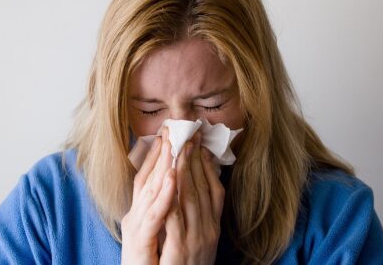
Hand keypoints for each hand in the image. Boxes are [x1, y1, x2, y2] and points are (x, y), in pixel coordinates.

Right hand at [121, 128, 175, 264]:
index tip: (166, 136)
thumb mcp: (154, 233)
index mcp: (137, 214)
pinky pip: (155, 215)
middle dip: (161, 153)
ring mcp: (136, 229)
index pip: (145, 179)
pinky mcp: (140, 242)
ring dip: (163, 165)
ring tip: (173, 142)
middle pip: (148, 179)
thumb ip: (160, 211)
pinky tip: (173, 176)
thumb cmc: (148, 262)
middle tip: (171, 129)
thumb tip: (172, 188)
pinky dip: (164, 195)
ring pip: (150, 190)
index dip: (154, 156)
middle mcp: (133, 217)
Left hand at [160, 131, 224, 264]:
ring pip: (190, 196)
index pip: (213, 188)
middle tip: (187, 132)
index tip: (198, 141)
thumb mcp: (201, 239)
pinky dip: (172, 194)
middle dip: (193, 158)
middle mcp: (209, 230)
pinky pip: (175, 217)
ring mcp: (197, 239)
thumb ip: (200, 214)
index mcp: (213, 226)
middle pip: (201, 187)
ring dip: (184, 168)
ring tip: (178, 143)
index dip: (205, 163)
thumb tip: (198, 185)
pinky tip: (169, 175)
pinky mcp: (181, 250)